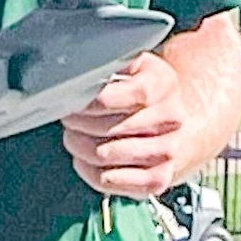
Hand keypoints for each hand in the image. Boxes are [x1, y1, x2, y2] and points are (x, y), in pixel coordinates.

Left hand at [61, 52, 188, 197]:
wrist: (171, 120)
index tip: (71, 99)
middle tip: (69, 117)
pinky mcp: (158, 179)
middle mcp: (171, 119)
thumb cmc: (142, 89)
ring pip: (106, 156)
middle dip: (77, 123)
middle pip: (108, 129)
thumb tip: (80, 60)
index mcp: (162, 84)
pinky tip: (87, 159)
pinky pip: (112, 182)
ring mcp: (167, 151)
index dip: (87, 101)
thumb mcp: (132, 62)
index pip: (117, 97)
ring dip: (80, 146)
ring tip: (76, 135)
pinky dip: (90, 171)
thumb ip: (110, 58)